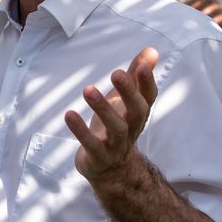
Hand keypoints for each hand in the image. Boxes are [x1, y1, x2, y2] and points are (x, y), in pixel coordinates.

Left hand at [65, 47, 158, 183]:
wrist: (111, 171)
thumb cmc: (118, 124)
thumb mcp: (126, 100)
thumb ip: (136, 75)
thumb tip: (152, 50)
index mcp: (138, 113)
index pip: (148, 97)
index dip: (147, 82)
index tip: (142, 64)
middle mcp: (131, 128)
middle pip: (136, 111)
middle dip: (128, 92)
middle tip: (117, 73)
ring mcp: (116, 145)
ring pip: (115, 128)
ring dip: (102, 108)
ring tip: (88, 90)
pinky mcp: (98, 157)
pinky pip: (92, 145)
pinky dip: (81, 131)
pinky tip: (69, 114)